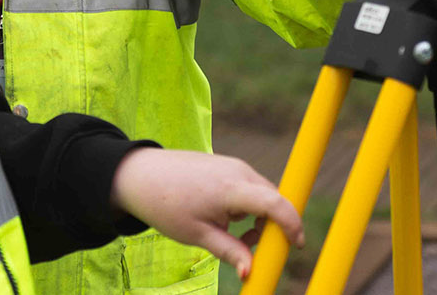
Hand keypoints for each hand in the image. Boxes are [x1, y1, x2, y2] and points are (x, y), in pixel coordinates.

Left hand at [109, 148, 303, 280]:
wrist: (139, 174)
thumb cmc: (166, 204)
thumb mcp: (198, 235)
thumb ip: (229, 252)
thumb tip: (251, 272)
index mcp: (231, 188)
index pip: (276, 203)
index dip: (292, 224)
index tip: (297, 245)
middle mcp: (238, 171)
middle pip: (273, 198)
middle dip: (273, 226)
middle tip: (254, 248)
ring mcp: (232, 165)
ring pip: (262, 193)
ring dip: (260, 217)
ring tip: (236, 236)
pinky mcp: (226, 164)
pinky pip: (249, 187)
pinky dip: (248, 206)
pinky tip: (228, 219)